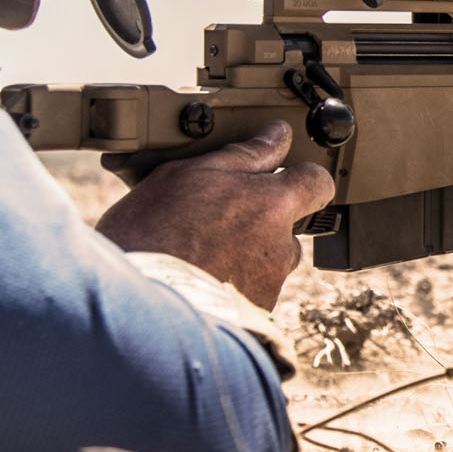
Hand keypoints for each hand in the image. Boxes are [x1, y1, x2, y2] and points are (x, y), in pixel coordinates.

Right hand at [95, 120, 334, 309]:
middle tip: (215, 222)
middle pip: (288, 227)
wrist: (135, 305)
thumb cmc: (153, 234)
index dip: (302, 178)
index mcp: (271, 205)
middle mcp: (281, 247)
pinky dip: (233, 287)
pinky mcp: (254, 315)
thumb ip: (242, 156)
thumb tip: (276, 136)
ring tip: (199, 256)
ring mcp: (269, 285)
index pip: (318, 182)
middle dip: (260, 223)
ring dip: (245, 257)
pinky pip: (252, 294)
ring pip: (268, 262)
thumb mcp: (187, 175)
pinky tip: (199, 280)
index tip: (283, 177)